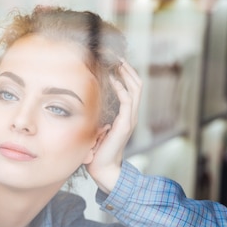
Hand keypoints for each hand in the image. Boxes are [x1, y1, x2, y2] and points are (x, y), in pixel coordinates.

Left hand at [86, 60, 141, 192]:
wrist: (102, 169)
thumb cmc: (96, 152)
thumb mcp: (97, 130)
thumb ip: (98, 120)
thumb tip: (89, 109)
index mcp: (125, 117)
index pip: (130, 90)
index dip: (125, 76)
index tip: (115, 63)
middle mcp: (131, 116)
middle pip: (137, 86)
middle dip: (129, 70)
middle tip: (119, 57)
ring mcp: (130, 120)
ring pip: (135, 90)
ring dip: (127, 75)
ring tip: (118, 63)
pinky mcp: (125, 124)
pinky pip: (127, 101)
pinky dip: (121, 88)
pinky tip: (113, 79)